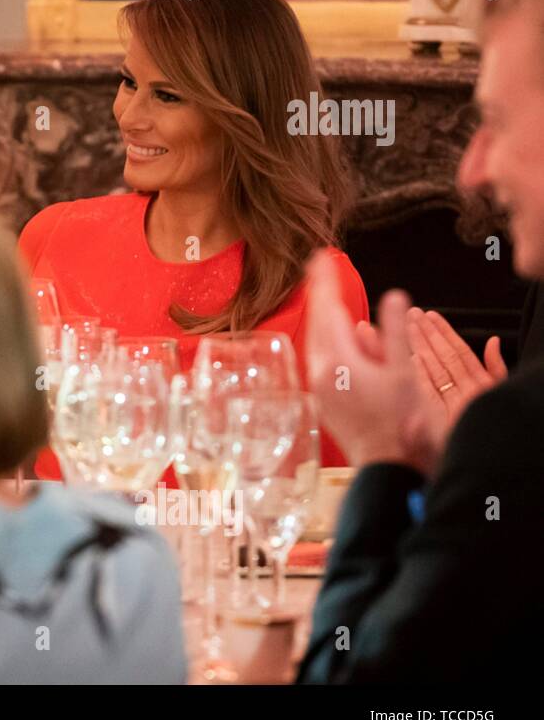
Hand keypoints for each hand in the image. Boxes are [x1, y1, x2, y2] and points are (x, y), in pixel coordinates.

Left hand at [304, 251, 440, 475]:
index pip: (329, 309)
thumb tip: (393, 297)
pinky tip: (336, 334)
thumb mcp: (404, 372)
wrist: (384, 462)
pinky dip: (327, 338)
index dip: (325, 281)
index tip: (321, 257)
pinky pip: (320, 356)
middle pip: (317, 321)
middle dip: (320, 292)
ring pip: (317, 339)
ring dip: (323, 315)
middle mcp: (320, 370)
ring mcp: (317, 384)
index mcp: (338, 360)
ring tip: (326, 292)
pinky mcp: (321, 396)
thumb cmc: (398, 421)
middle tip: (320, 266)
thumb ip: (395, 332)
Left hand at [407, 308, 507, 437]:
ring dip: (421, 346)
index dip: (445, 332)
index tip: (431, 315)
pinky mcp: (438, 417)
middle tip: (414, 313)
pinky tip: (410, 356)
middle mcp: (469, 391)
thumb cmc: (484, 427)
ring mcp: (453, 403)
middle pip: (445, 356)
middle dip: (429, 332)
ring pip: (435, 369)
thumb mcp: (496, 395)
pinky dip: (420, 373)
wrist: (483, 461)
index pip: (460, 351)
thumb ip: (495, 369)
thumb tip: (493, 341)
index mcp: (482, 383)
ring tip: (409, 326)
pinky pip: (428, 390)